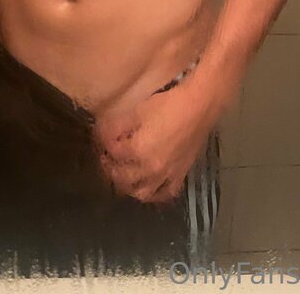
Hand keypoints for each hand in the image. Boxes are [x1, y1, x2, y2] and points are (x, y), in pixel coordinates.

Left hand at [92, 76, 215, 204]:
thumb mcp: (138, 110)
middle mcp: (151, 169)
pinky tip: (150, 187)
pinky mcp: (181, 174)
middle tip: (106, 157)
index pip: (113, 152)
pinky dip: (155, 194)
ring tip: (123, 175)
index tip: (99, 136)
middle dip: (110, 168)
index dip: (103, 143)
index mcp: (138, 151)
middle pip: (123, 177)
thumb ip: (118, 125)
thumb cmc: (168, 104)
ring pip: (142, 192)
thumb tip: (102, 134)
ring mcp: (167, 175)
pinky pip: (166, 193)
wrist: (200, 106)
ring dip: (128, 186)